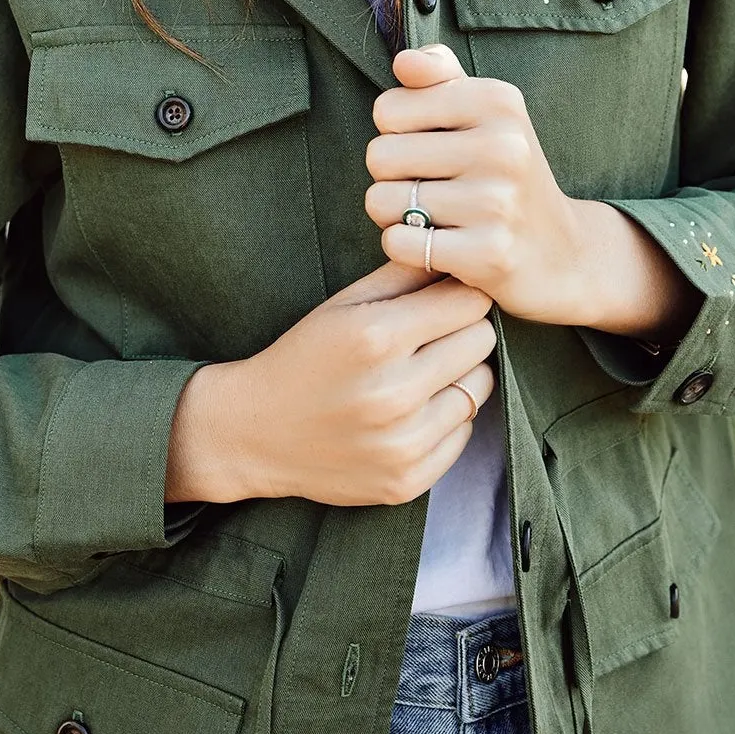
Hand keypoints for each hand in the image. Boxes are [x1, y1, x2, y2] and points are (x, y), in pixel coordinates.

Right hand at [164, 260, 496, 506]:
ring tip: (424, 374)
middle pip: (480, 341)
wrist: (254, 432)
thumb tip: (455, 254)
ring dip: (460, 376)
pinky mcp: (407, 480)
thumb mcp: (342, 305)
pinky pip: (464, 435)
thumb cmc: (302, 358)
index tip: (450, 298)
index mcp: (374, 337)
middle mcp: (392, 392)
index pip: (468, 302)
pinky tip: (413, 412)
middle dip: (463, 331)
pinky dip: (447, 419)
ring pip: (480, 389)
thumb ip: (402, 274)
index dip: (463, 294)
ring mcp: (402, 443)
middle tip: (435, 336)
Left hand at [364, 45, 700, 339]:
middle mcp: (503, 146)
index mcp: (497, 101)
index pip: (387, 109)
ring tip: (437, 219)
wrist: (566, 253)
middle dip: (392, 179)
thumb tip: (403, 62)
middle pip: (379, 156)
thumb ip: (440, 76)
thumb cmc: (506, 173)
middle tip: (431, 191)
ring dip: (397, 217)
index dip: (397, 134)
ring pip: (381, 201)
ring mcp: (497, 202)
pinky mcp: (489, 254)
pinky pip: (398, 243)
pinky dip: (408, 251)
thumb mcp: (487, 113)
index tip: (433, 150)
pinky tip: (442, 248)